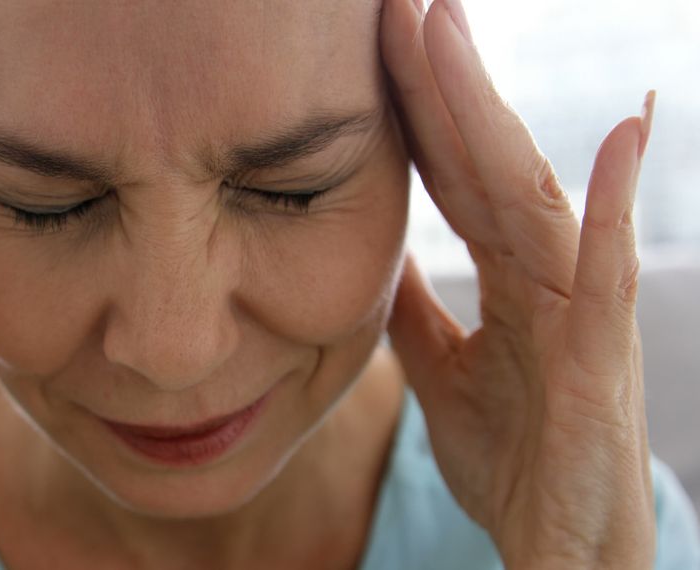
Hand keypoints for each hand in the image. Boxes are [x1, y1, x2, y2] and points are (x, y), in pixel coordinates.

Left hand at [380, 0, 655, 566]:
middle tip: (408, 4)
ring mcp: (579, 308)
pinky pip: (611, 271)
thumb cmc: (511, 460)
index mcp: (506, 278)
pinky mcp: (602, 355)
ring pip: (532, 191)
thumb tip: (380, 256)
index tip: (377, 44)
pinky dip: (619, 202)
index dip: (417, 110)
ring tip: (454, 33)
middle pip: (486, 162)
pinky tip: (627, 132)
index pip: (454, 176)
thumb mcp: (441, 370)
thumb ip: (416, 308)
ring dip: (495, 110)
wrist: (551, 546)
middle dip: (444, 82)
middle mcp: (546, 276)